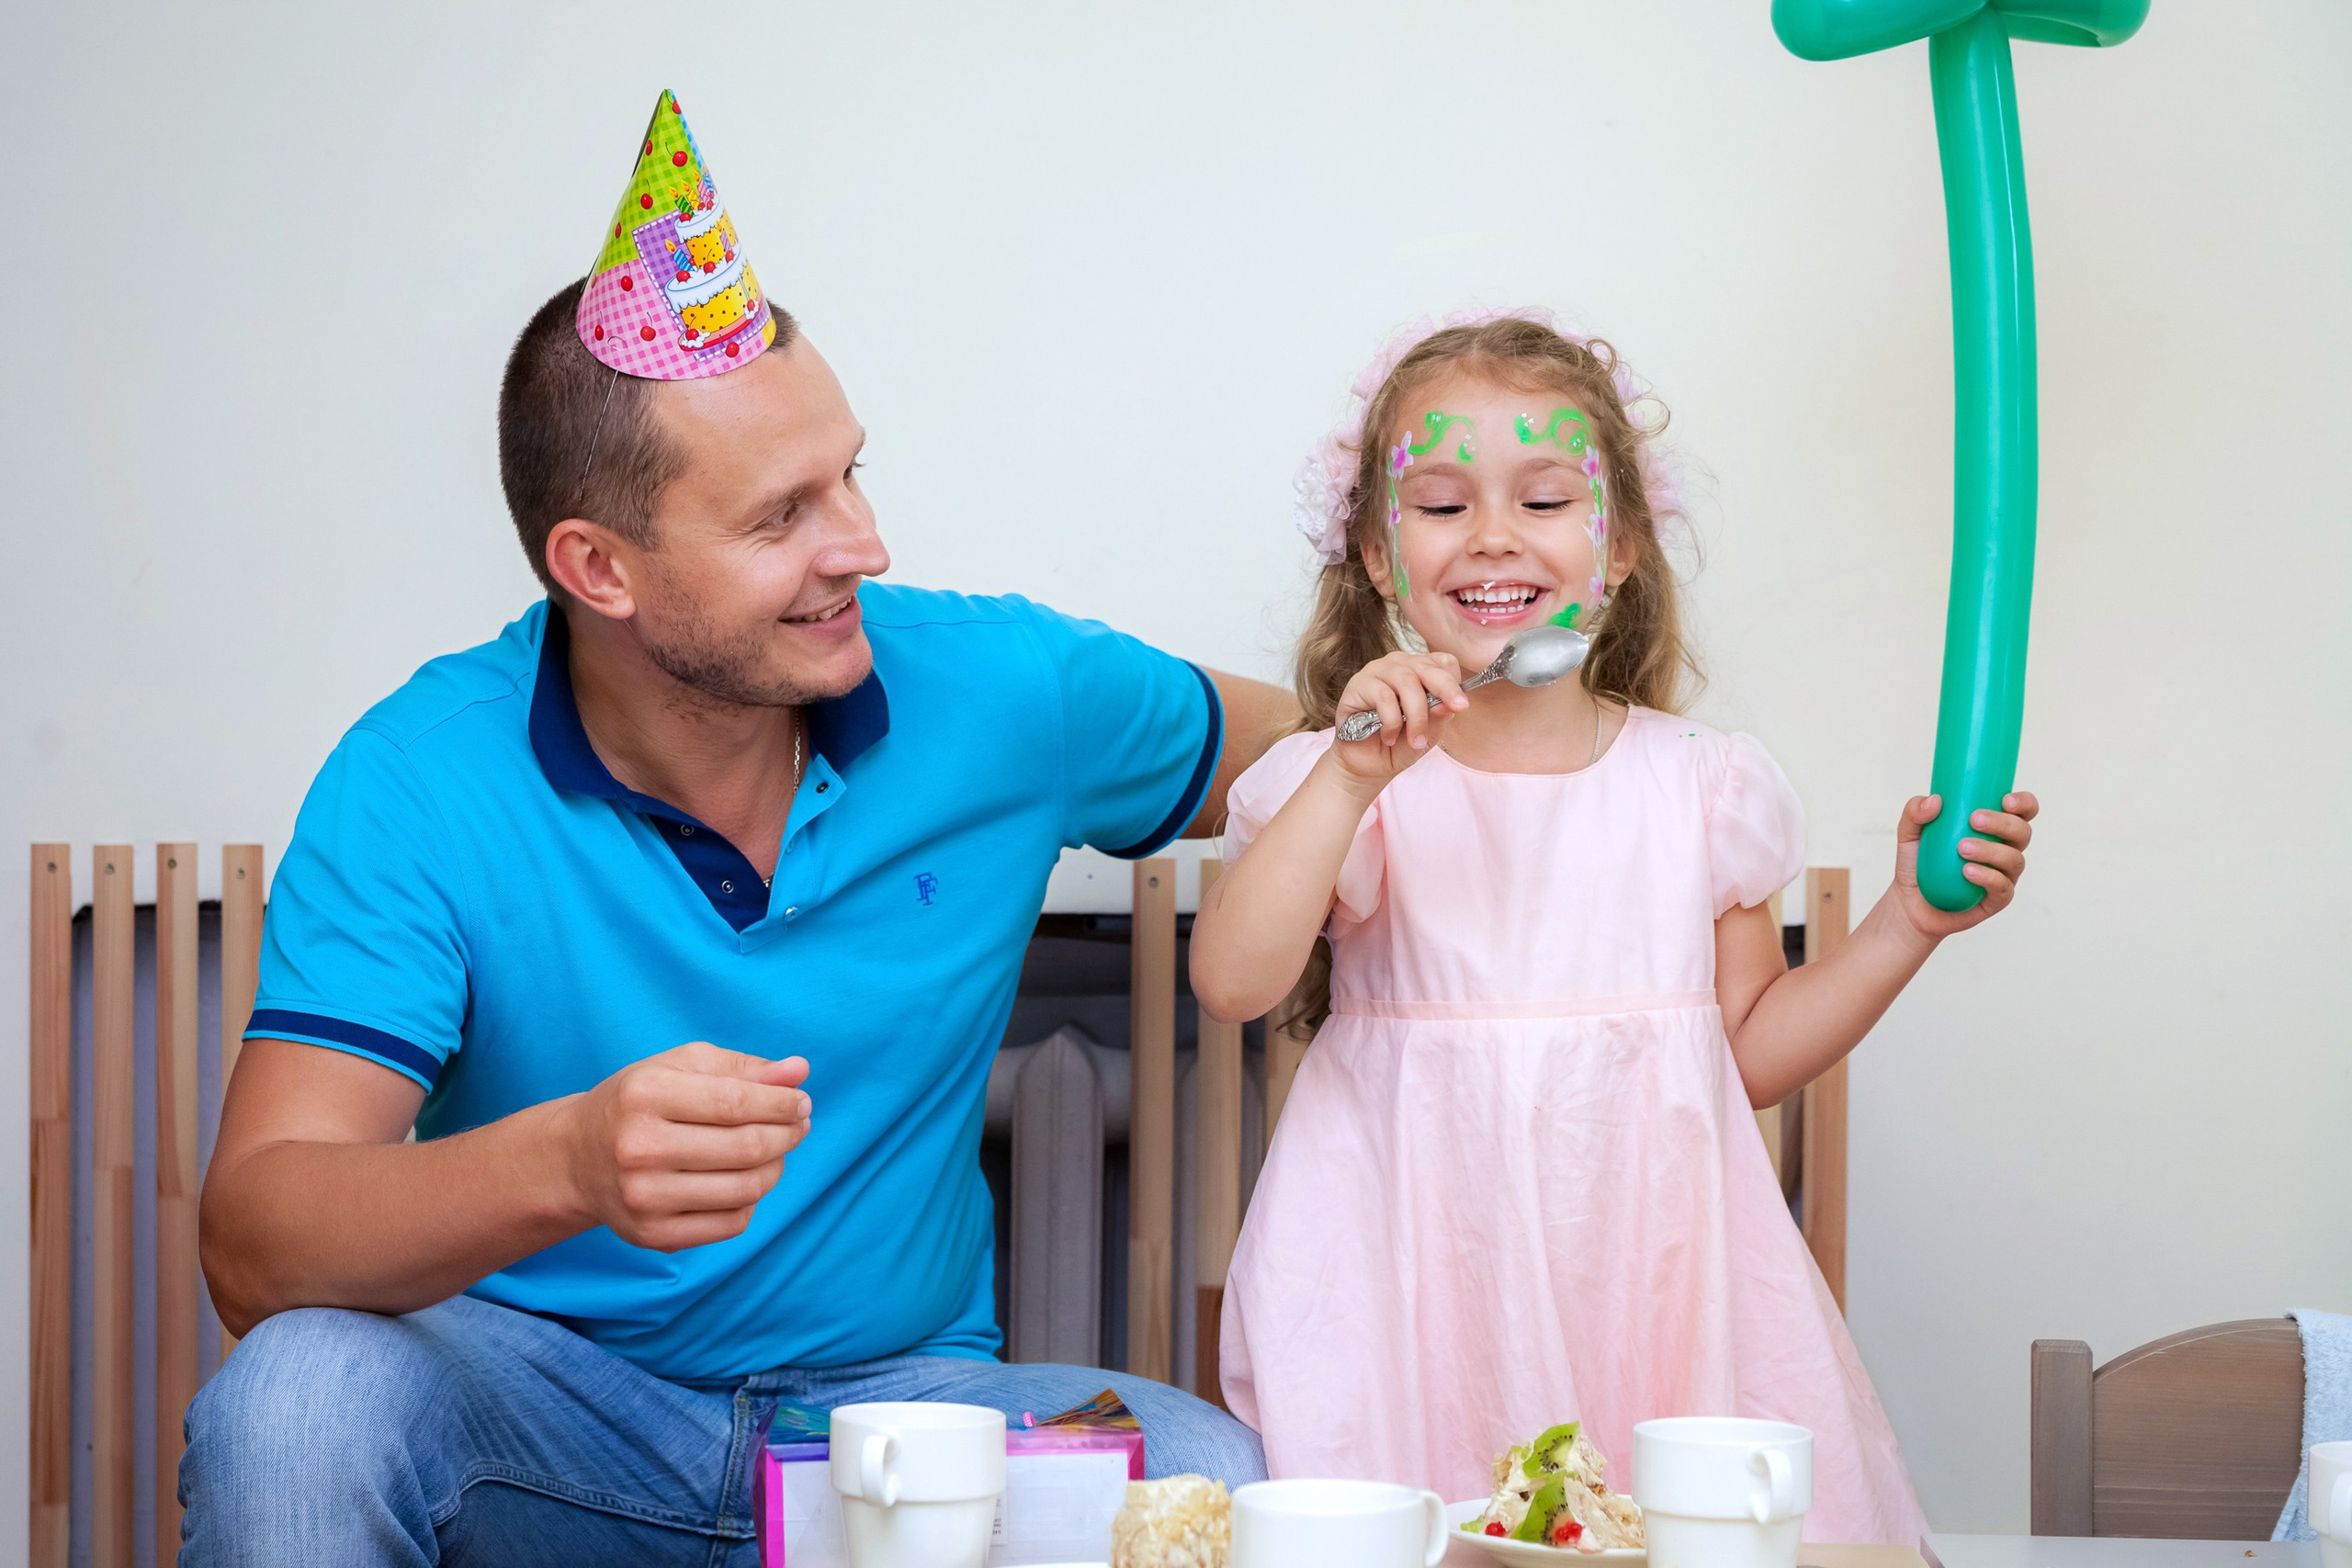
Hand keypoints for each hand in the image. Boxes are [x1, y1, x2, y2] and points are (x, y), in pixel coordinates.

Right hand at [558, 1042, 812, 1251]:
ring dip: (776, 1167)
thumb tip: (800, 1071)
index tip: (801, 1102)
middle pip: (745, 1148)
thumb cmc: (639, 1103)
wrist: (577, 1158)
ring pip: (745, 1189)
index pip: (736, 1102)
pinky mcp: (652, 1235)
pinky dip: (752, 1200)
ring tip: (776, 1150)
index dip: (781, 1103)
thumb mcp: (681, 1067)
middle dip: (787, 1134)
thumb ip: (742, 1067)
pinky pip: (732, 1223)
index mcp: (645, 1095)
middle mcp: (639, 1148)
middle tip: (799, 1125)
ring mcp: (644, 1197)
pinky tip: (745, 1180)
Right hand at [1330, 651, 1467, 789]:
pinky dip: (1391, 721)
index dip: (1454, 682)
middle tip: (1458, 708)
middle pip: (1427, 666)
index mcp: (1420, 671)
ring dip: (1416, 715)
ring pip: (1406, 681)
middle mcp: (1399, 665)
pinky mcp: (1358, 684)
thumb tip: (1451, 704)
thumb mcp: (1428, 733)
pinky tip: (1389, 737)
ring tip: (1416, 740)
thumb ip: (1438, 716)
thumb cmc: (1400, 745)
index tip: (1461, 705)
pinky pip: (1382, 695)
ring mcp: (1377, 671)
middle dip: (1445, 689)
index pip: (1443, 662)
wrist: (1369, 765)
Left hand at [1891, 791, 2039, 938]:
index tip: (2005, 800)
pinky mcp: (1997, 899)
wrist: (1910, 902)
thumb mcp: (1909, 833)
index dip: (2024, 803)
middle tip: (1974, 820)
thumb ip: (1914, 812)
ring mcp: (2003, 875)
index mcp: (1994, 828)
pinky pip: (2003, 887)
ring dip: (1991, 850)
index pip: (2022, 811)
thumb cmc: (1917, 863)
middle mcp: (2004, 849)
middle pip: (2022, 831)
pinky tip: (1968, 871)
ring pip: (2014, 858)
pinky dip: (1987, 877)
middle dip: (2003, 823)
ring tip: (1962, 848)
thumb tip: (1935, 800)